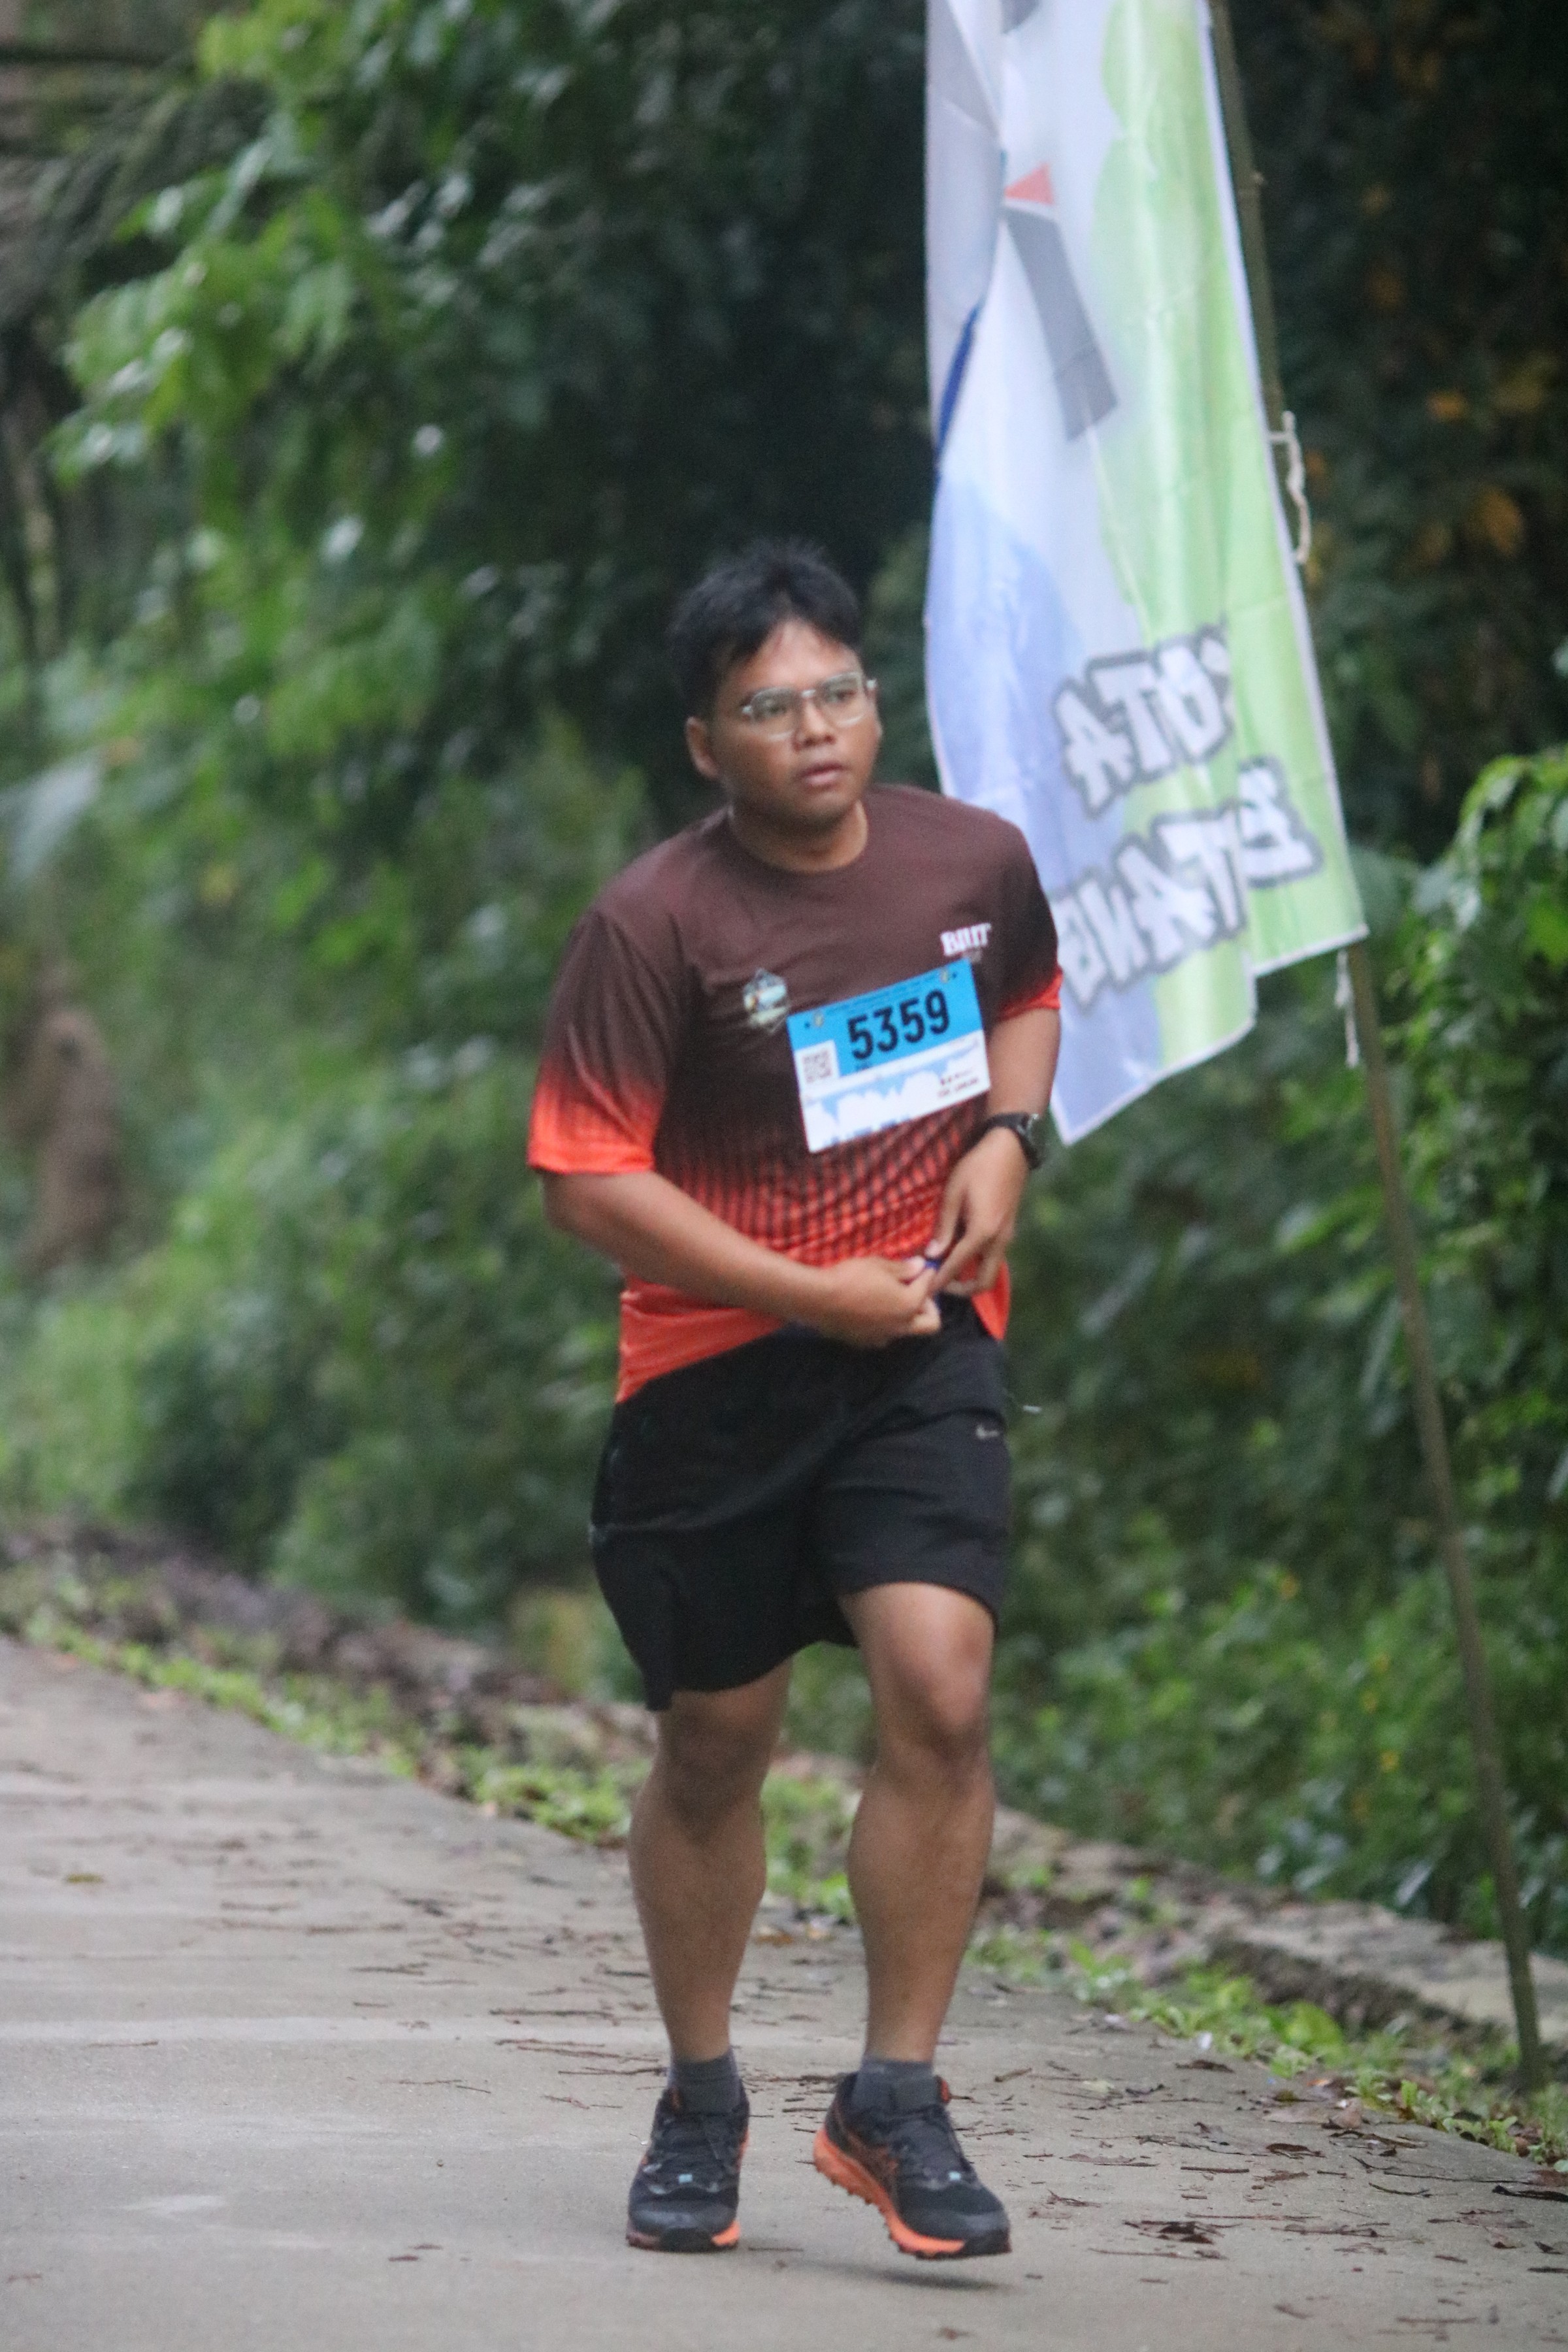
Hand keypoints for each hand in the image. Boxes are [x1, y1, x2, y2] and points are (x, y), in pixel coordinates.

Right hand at [803, 1256, 941, 1346]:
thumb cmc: (850, 1277)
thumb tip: (920, 1266)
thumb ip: (902, 1269)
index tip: (924, 1268)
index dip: (927, 1275)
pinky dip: (886, 1324)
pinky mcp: (865, 1342)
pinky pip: (884, 1335)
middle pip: (931, 1324)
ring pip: (907, 1331)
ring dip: (907, 1317)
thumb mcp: (878, 1265)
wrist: (818, 1300)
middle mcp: (901, 1325)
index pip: (927, 1288)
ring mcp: (883, 1337)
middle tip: (917, 1293)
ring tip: (892, 1300)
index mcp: (908, 1304)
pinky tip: (871, 1311)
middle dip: (930, 1307)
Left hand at [924, 1128, 1028, 1296]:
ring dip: (971, 1277)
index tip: (925, 1288)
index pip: (957, 1266)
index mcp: (982, 1232)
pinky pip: (993, 1257)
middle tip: (940, 1282)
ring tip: (947, 1268)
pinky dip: (978, 1263)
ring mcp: (1007, 1237)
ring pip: (991, 1271)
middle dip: (961, 1289)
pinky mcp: (1009, 1230)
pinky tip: (961, 1252)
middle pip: (984, 1282)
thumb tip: (933, 1254)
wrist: (1009, 1149)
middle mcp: (998, 1241)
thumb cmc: (977, 1167)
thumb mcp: (953, 1194)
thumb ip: (944, 1227)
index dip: (940, 1280)